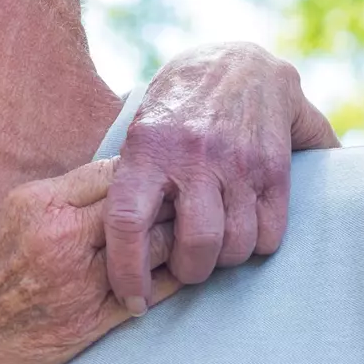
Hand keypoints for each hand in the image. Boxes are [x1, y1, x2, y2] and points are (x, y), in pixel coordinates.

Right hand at [0, 159, 182, 363]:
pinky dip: (170, 281)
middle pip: (143, 204)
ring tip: (186, 237)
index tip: (149, 178)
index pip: (113, 171)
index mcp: (38, 205)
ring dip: (175, 240)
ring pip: (157, 248)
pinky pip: (150, 295)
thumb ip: (48, 202)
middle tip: (182, 204)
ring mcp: (80, 283)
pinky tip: (177, 274)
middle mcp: (63, 239)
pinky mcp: (90, 324)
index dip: (138, 173)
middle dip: (166, 202)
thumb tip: (93, 187)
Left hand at [105, 42, 338, 308]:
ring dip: (225, 261)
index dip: (126, 272)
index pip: (127, 222)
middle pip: (194, 246)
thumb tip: (88, 239)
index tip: (130, 302)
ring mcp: (238, 162)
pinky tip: (246, 230)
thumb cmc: (176, 107)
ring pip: (236, 246)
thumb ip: (125, 180)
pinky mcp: (275, 166)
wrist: (237, 61)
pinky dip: (259, 245)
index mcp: (147, 149)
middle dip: (189, 272)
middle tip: (184, 268)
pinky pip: (271, 233)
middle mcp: (193, 156)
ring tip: (215, 249)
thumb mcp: (138, 130)